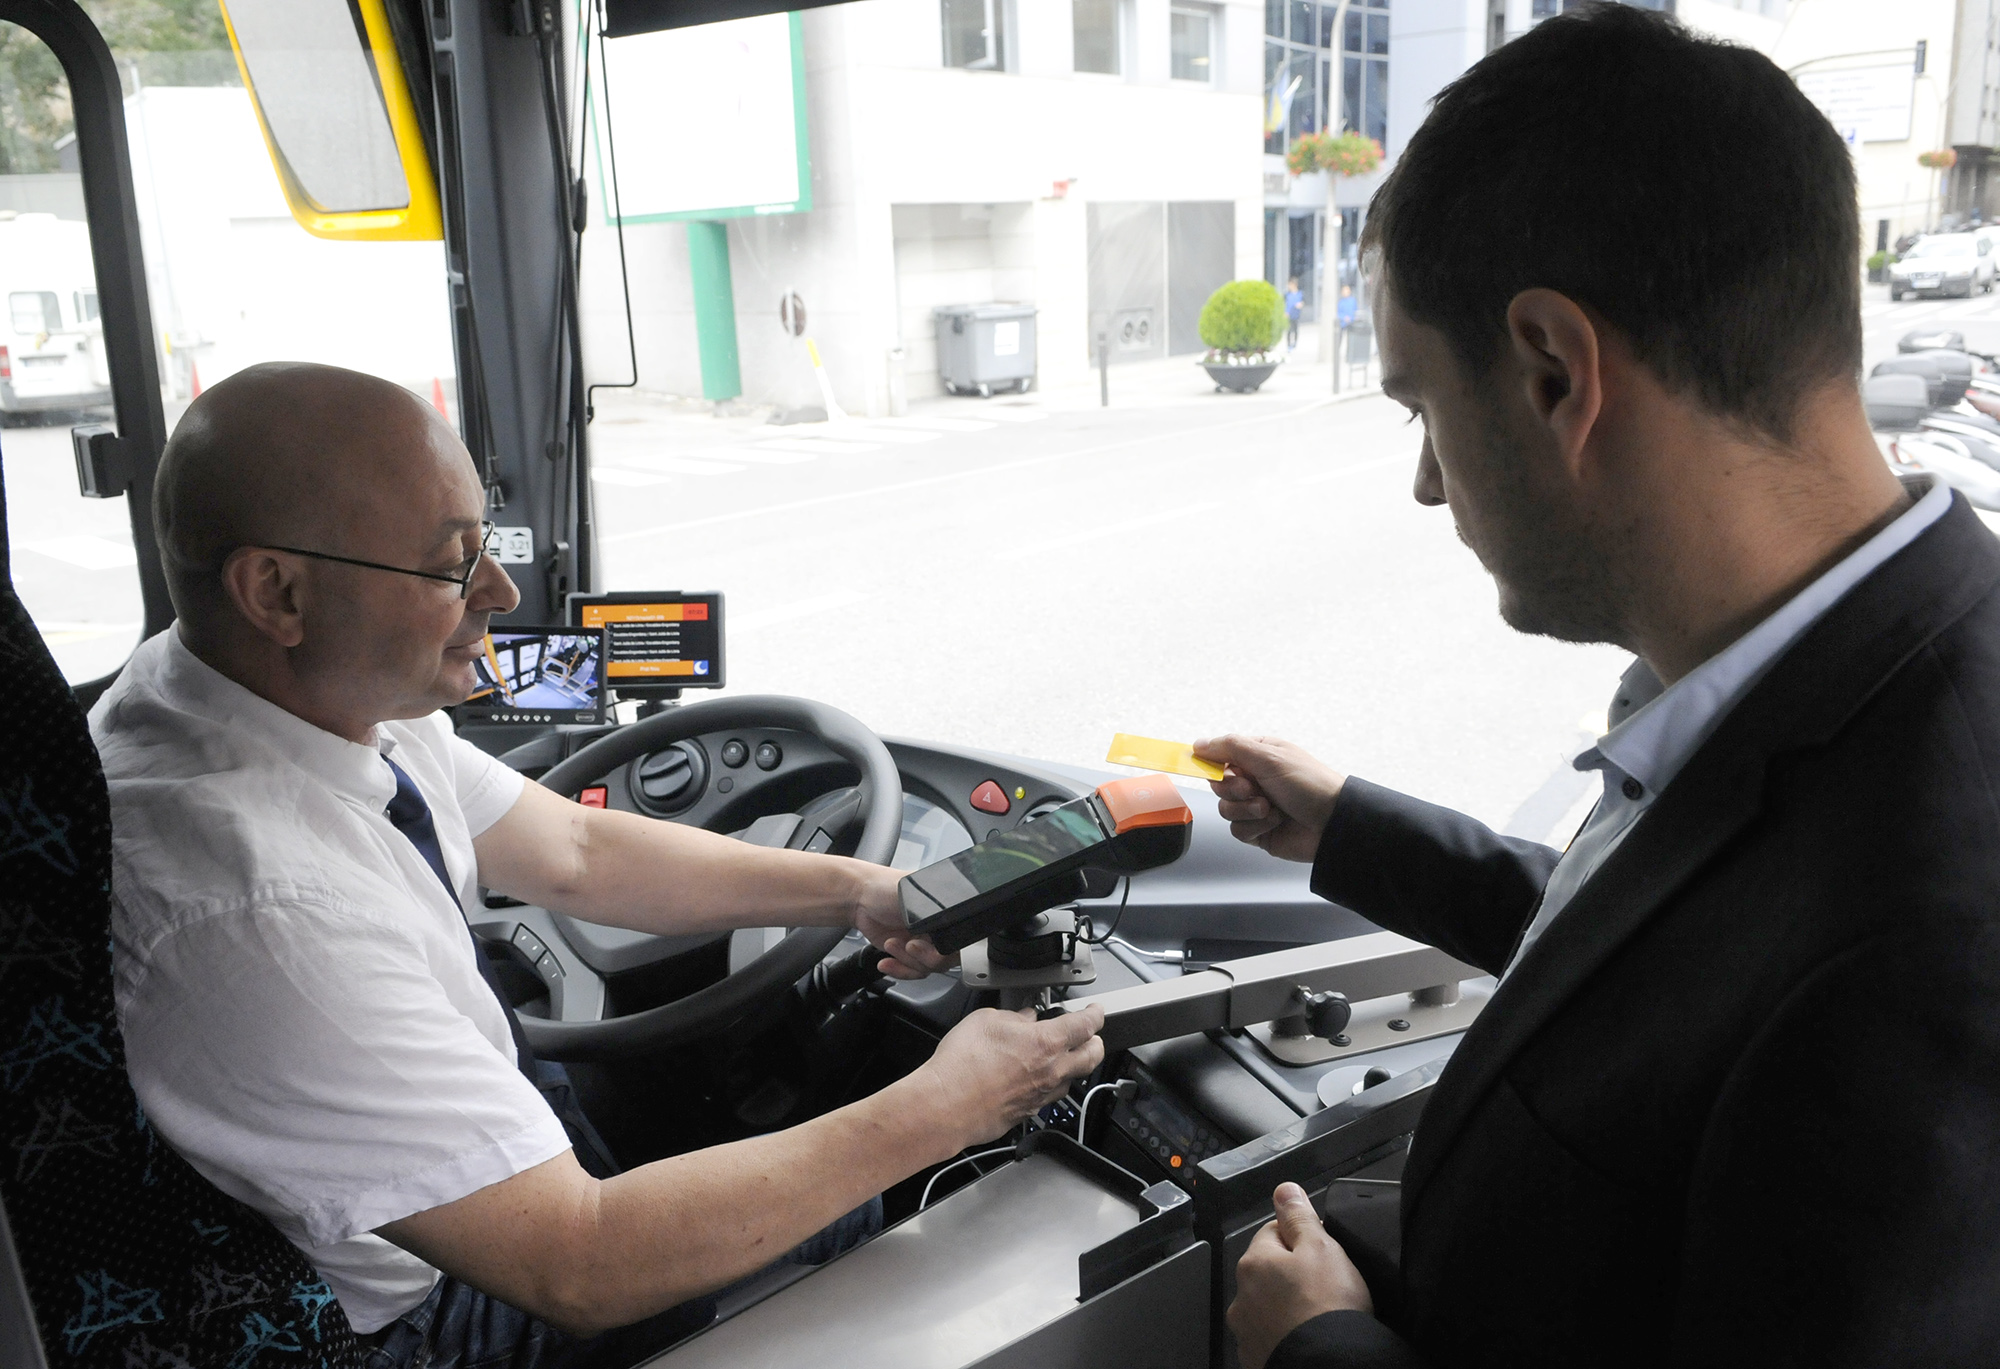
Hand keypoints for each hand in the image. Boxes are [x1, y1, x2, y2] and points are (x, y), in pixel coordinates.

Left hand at [852, 864, 953, 979]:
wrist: (859, 897)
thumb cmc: (887, 888)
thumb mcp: (916, 899)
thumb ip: (935, 916)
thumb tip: (946, 932)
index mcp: (947, 912)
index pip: (961, 940)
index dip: (949, 949)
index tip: (933, 947)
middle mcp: (939, 928)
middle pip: (946, 959)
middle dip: (925, 957)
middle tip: (911, 945)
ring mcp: (924, 942)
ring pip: (928, 968)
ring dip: (907, 960)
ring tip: (892, 944)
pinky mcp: (908, 953)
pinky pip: (912, 971)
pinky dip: (899, 969)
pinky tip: (887, 962)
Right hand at [917, 1005, 1105, 1148]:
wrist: (946, 1106)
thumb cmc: (963, 1064)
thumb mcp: (986, 1020)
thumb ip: (1013, 1017)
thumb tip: (1023, 1018)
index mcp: (1046, 1042)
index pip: (1086, 1025)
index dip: (1095, 1015)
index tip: (1095, 1011)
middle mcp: (1052, 1071)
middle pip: (1093, 1056)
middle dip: (1095, 1042)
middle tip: (1089, 1035)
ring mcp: (1042, 1095)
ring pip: (1073, 1079)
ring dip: (1071, 1066)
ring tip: (1059, 1056)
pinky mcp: (1028, 1112)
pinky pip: (1049, 1097)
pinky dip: (1048, 1084)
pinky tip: (1033, 1077)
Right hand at [1192, 735, 1346, 863]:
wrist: (1333, 824)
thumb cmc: (1309, 785)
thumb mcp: (1269, 757)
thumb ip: (1231, 747)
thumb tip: (1200, 744)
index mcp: (1259, 756)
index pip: (1221, 756)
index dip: (1213, 763)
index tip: (1207, 768)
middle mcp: (1256, 780)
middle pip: (1219, 785)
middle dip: (1234, 789)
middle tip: (1253, 788)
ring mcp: (1256, 806)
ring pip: (1226, 809)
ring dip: (1247, 810)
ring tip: (1270, 808)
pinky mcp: (1259, 830)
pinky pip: (1237, 830)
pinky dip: (1255, 827)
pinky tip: (1275, 822)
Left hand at [1228, 1183, 1373, 1368]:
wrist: (1331, 1363)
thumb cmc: (1328, 1306)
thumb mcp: (1321, 1247)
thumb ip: (1299, 1216)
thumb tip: (1283, 1189)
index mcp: (1254, 1262)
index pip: (1273, 1232)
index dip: (1301, 1237)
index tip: (1320, 1251)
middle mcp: (1241, 1296)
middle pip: (1268, 1270)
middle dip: (1291, 1272)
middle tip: (1325, 1284)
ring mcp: (1247, 1330)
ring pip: (1267, 1304)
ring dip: (1286, 1304)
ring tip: (1318, 1312)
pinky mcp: (1256, 1356)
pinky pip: (1271, 1335)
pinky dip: (1285, 1332)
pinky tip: (1308, 1333)